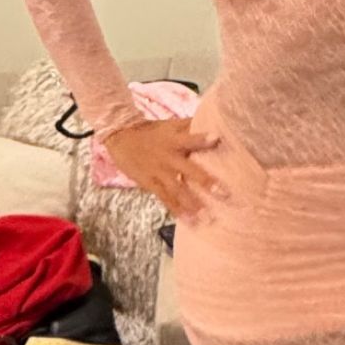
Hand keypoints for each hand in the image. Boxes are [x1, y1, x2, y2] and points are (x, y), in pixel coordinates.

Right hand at [102, 118, 226, 219]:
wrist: (120, 137)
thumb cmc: (151, 131)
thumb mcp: (169, 125)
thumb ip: (190, 125)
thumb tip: (214, 123)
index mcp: (174, 140)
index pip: (190, 138)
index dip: (202, 138)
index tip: (217, 138)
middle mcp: (168, 157)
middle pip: (189, 169)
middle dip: (206, 181)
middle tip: (224, 194)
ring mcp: (159, 172)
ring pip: (178, 189)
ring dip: (193, 203)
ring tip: (207, 217)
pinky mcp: (150, 183)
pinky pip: (165, 198)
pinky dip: (177, 210)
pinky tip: (189, 221)